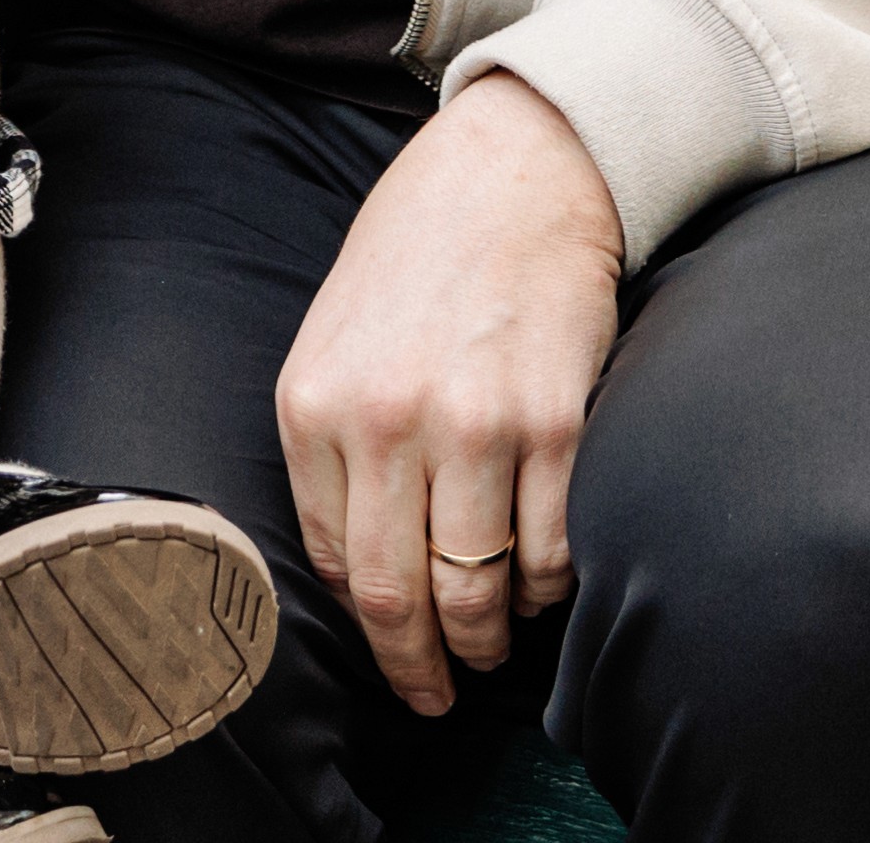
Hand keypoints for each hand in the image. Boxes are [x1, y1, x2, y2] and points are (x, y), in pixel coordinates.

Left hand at [272, 72, 625, 711]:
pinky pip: (550, 554)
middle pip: (397, 596)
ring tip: (493, 651)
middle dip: (418, 668)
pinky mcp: (554, 424)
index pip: (331, 563)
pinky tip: (543, 584)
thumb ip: (334, 444)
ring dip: (487, 643)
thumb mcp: (335, 339)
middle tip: (437, 696)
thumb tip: (357, 566)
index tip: (393, 656)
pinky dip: (548, 591)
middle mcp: (384, 422)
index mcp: (314, 404)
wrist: (513, 172)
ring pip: (476, 592)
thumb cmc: (420, 255)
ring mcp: (473, 426)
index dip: (367, 629)